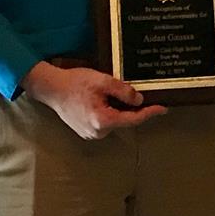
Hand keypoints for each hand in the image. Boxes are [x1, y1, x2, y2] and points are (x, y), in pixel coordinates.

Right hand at [21, 60, 165, 139]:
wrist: (51, 88)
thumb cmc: (74, 83)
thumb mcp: (103, 81)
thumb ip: (123, 91)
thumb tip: (139, 101)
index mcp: (103, 121)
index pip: (134, 119)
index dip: (150, 113)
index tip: (163, 108)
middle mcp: (98, 132)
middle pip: (124, 120)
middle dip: (132, 108)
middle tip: (134, 93)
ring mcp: (91, 134)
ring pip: (114, 121)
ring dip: (118, 109)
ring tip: (109, 93)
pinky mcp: (86, 131)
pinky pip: (105, 122)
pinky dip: (108, 112)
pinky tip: (102, 99)